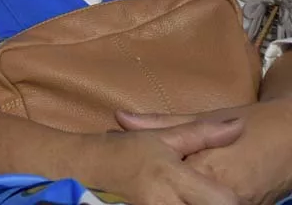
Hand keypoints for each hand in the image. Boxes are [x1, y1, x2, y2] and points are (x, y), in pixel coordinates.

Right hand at [75, 117, 244, 204]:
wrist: (86, 167)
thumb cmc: (125, 151)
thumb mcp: (162, 137)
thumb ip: (201, 134)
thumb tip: (238, 126)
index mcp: (174, 178)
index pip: (224, 201)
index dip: (231, 198)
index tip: (227, 190)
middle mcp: (167, 203)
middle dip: (214, 202)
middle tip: (210, 192)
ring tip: (189, 195)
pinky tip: (177, 200)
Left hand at [120, 103, 291, 204]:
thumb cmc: (250, 122)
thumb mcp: (205, 117)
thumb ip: (161, 124)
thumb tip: (119, 119)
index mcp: (205, 167)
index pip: (166, 187)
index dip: (145, 186)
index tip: (126, 184)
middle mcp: (223, 192)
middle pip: (181, 202)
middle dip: (162, 197)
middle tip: (144, 191)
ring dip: (180, 199)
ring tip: (163, 192)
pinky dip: (199, 202)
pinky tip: (187, 194)